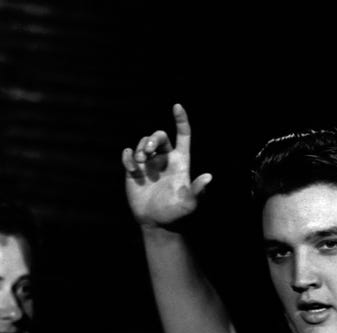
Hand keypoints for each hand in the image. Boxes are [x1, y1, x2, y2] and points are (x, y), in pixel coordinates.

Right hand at [122, 103, 211, 227]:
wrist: (157, 223)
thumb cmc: (177, 213)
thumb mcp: (190, 203)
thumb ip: (197, 190)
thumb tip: (209, 178)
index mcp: (180, 161)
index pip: (183, 135)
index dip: (181, 120)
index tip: (177, 106)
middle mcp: (164, 159)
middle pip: (159, 136)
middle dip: (153, 138)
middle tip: (148, 151)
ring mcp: (149, 164)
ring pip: (143, 143)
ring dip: (141, 148)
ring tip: (141, 161)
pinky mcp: (134, 171)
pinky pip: (128, 155)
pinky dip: (128, 157)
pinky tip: (132, 168)